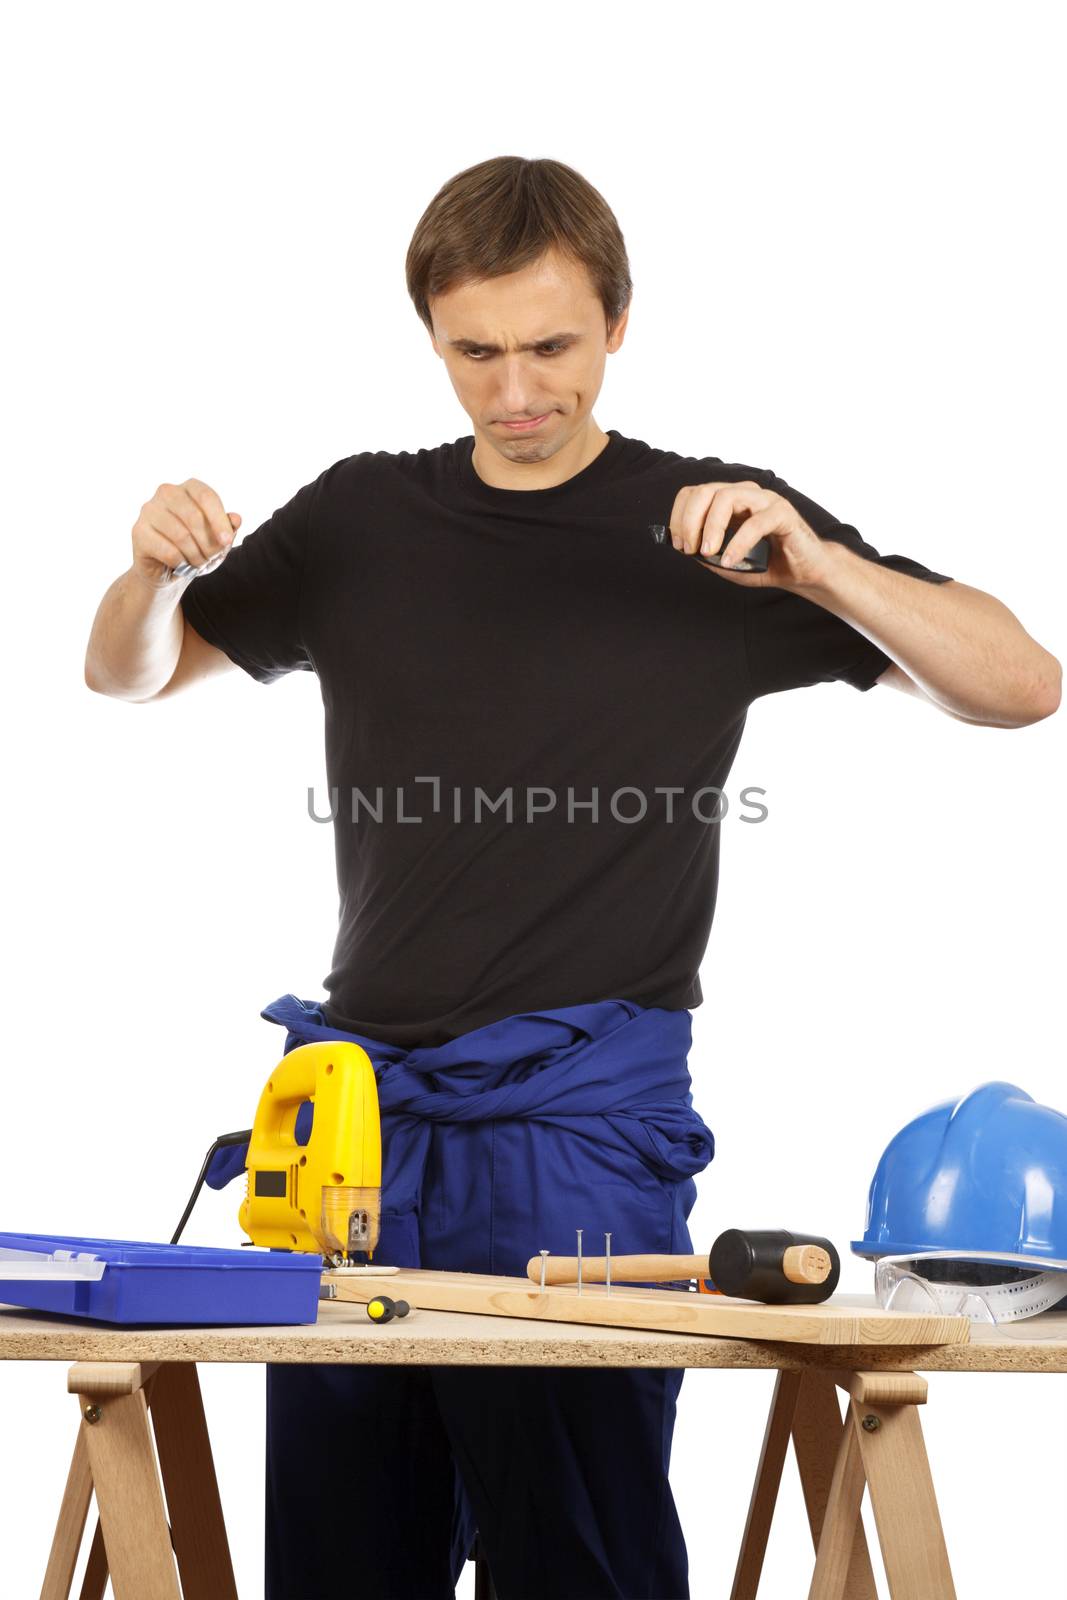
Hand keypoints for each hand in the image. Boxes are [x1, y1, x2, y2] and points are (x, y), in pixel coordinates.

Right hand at [131, 478, 241, 589]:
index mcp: (188, 488)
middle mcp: (166, 493)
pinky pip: (168, 551)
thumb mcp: (217, 541)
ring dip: (195, 556)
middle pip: (193, 517)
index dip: (219, 520)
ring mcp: (149, 510)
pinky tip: (182, 565)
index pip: (206, 496)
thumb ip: (228, 529)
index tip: (227, 540)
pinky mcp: (138, 531)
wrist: (168, 571)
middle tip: (211, 558)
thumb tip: (236, 518)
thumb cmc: (196, 549)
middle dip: (208, 543)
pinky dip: (181, 563)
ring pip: (181, 536)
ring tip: (198, 563)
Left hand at [668, 480, 832, 589]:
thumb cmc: (768, 563)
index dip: (679, 517)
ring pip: (727, 498)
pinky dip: (738, 543)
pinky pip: (754, 523)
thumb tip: (686, 549)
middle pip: (705, 491)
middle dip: (689, 521)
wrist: (805, 572)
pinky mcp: (783, 513)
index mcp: (730, 501)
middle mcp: (746, 494)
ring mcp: (765, 500)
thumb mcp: (728, 561)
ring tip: (707, 552)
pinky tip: (731, 560)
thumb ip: (707, 554)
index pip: (695, 493)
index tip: (678, 544)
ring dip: (711, 526)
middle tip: (689, 549)